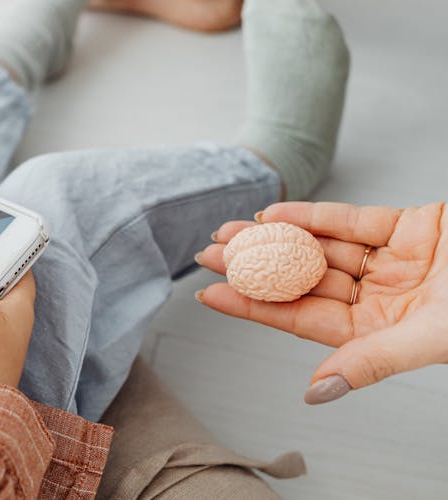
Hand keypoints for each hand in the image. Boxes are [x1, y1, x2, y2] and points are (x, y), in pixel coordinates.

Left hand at [197, 201, 447, 403]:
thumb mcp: (430, 338)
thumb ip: (371, 363)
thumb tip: (315, 394)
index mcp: (378, 333)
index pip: (299, 320)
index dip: (252, 307)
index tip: (209, 295)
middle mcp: (379, 298)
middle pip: (301, 280)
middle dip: (253, 267)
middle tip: (206, 255)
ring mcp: (391, 261)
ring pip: (317, 247)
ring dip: (273, 238)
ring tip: (229, 232)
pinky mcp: (408, 225)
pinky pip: (349, 219)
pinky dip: (312, 215)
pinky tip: (275, 214)